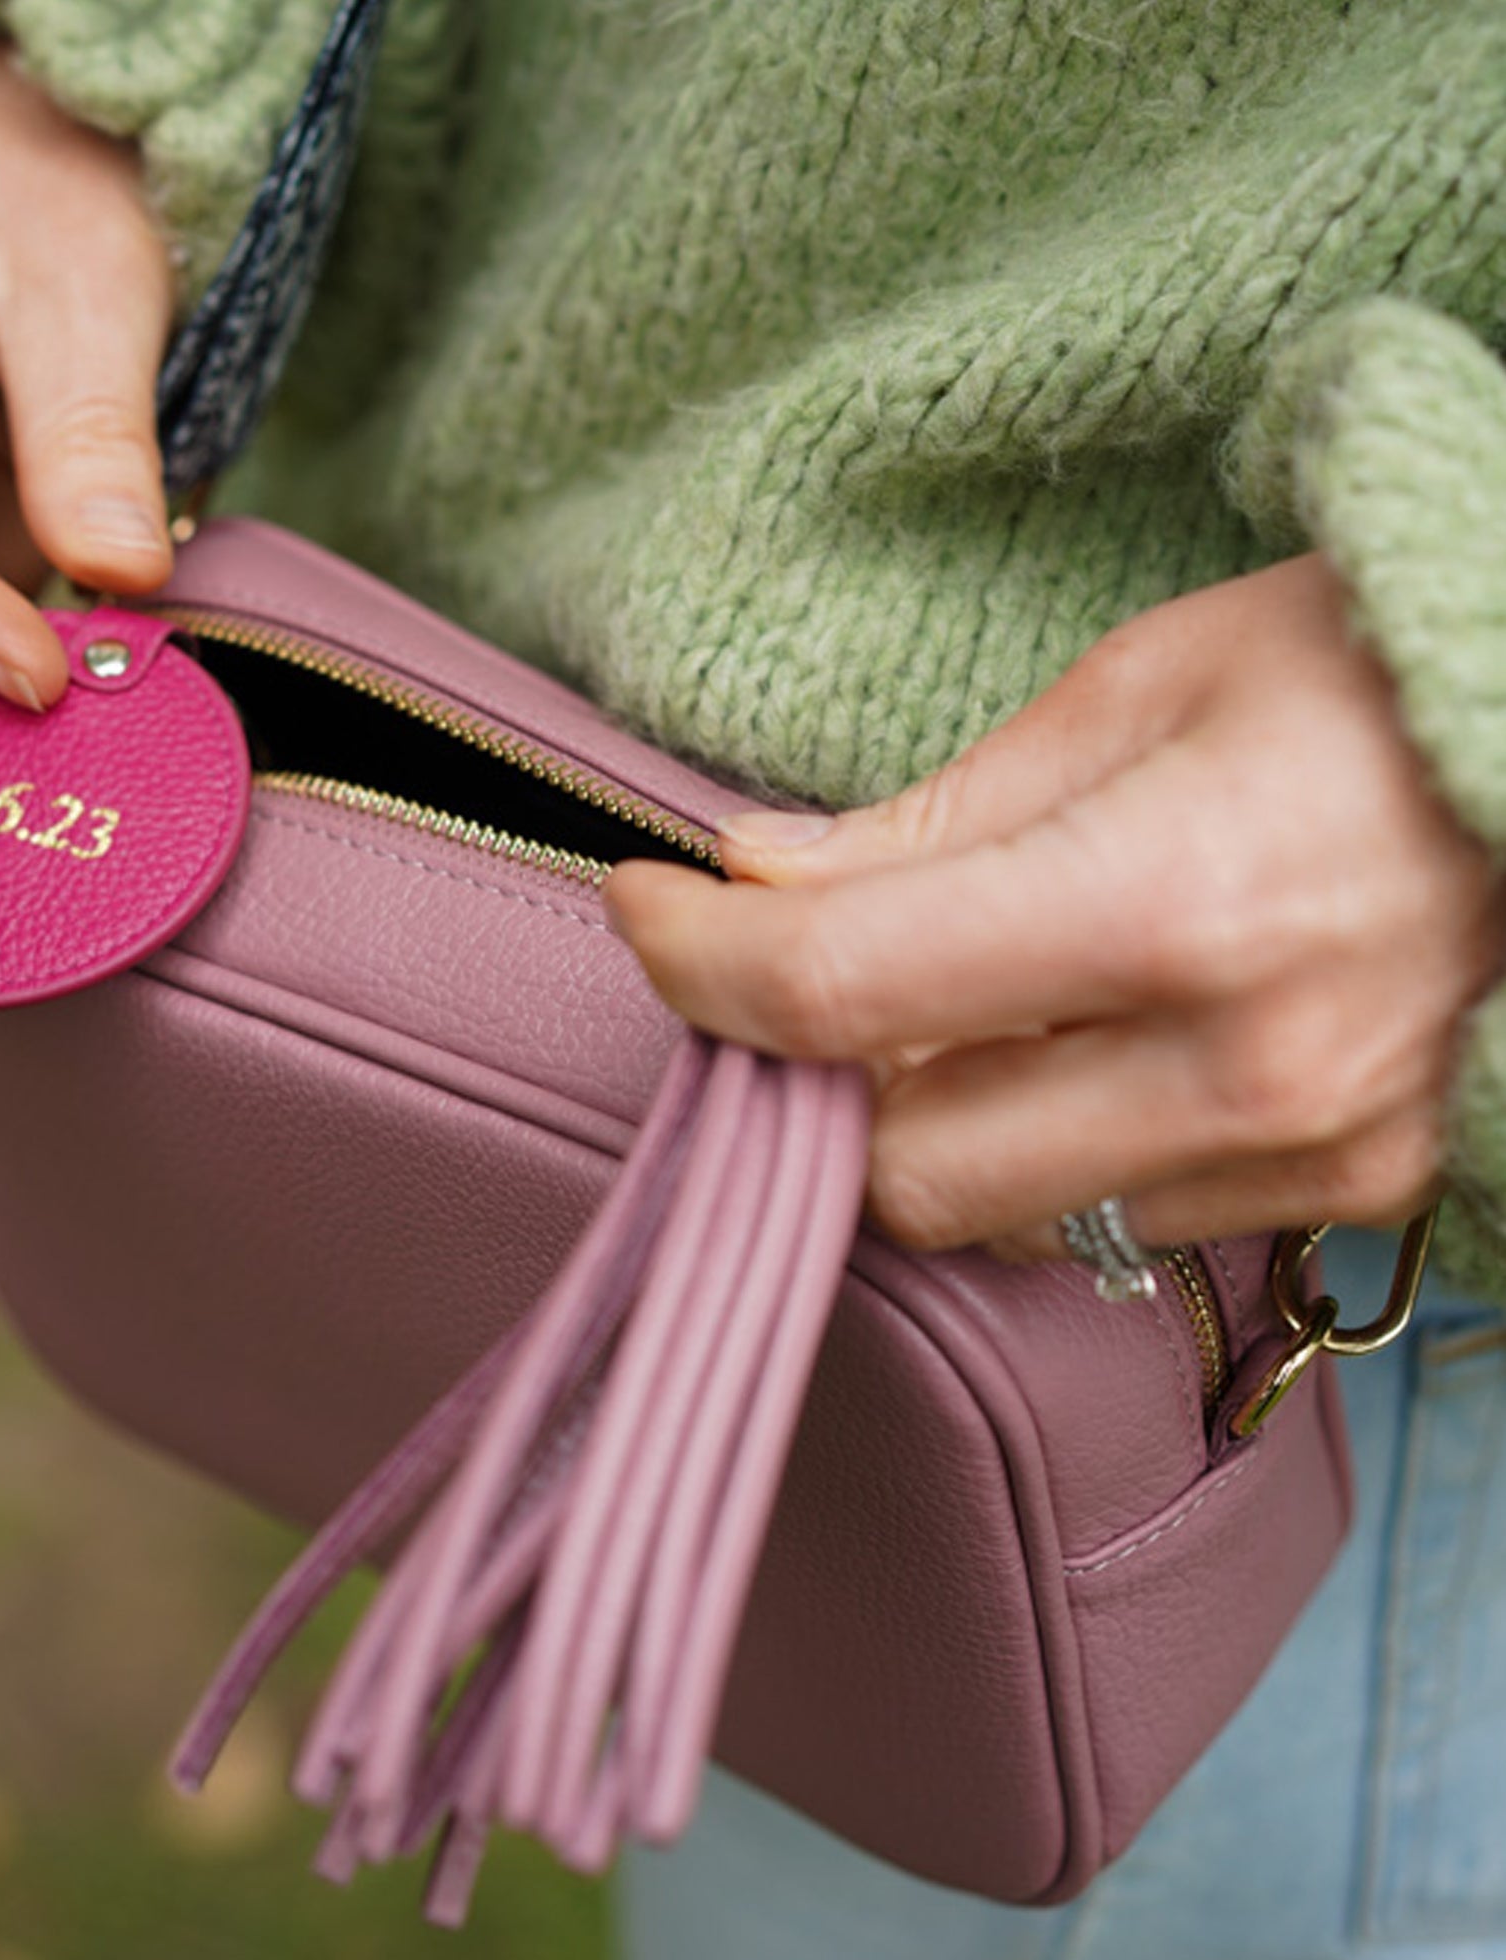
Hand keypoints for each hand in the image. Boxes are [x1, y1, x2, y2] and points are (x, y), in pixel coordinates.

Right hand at [0, 40, 174, 709]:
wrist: (62, 141)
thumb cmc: (50, 168)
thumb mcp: (86, 278)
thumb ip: (92, 430)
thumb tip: (120, 577)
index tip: (37, 676)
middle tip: (94, 692)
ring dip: (13, 643)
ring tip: (118, 664)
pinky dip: (46, 622)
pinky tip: (112, 636)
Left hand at [603, 555, 1505, 1262]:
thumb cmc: (1385, 669)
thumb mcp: (1148, 685)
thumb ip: (937, 821)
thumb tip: (757, 883)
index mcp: (1178, 902)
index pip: (840, 992)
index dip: (697, 962)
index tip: (646, 909)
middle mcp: (1245, 1068)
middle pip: (904, 1172)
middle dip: (813, 1086)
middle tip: (790, 978)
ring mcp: (1309, 1151)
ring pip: (1006, 1218)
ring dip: (930, 1125)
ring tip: (950, 1001)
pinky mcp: (1350, 1189)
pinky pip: (1120, 1214)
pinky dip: (1051, 1145)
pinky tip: (1079, 1042)